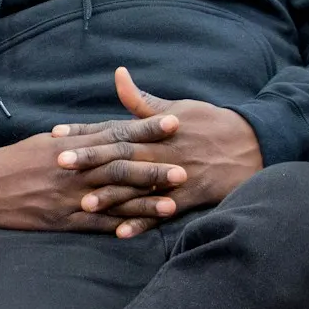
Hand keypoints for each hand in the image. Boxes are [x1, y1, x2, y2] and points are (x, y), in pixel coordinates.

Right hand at [0, 115, 184, 231]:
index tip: (173, 122)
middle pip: (121, 167)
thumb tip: (106, 130)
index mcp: (71, 145)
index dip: (145, 129)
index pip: (115, 134)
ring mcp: (68, 197)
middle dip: (154, 168)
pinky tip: (139, 229)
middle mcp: (74, 170)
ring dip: (144, 201)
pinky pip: (95, 225)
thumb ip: (78, 137)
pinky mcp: (61, 220)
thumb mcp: (45, 141)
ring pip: (114, 198)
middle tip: (184, 168)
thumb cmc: (15, 161)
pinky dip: (117, 227)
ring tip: (173, 204)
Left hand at [53, 67, 263, 237]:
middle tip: (59, 164)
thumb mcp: (176, 107)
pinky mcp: (187, 197)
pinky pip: (161, 212)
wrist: (252, 144)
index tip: (56, 133)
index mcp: (153, 130)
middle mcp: (160, 152)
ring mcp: (173, 176)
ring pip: (136, 188)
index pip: (112, 129)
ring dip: (111, 197)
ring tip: (84, 204)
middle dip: (89, 161)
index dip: (83, 132)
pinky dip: (142, 222)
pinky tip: (120, 233)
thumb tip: (119, 75)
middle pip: (119, 156)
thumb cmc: (210, 123)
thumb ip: (142, 100)